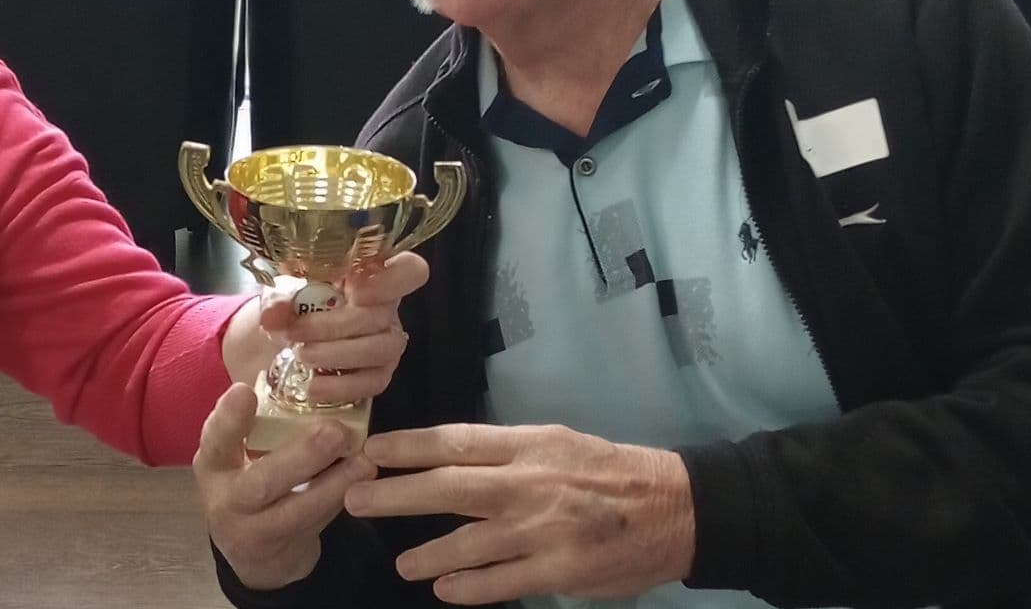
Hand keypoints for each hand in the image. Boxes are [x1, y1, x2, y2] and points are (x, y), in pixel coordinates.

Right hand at [194, 382, 377, 589]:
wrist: (251, 551)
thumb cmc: (249, 479)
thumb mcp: (238, 454)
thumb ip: (260, 422)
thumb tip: (303, 370)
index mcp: (214, 464)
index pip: (216, 439)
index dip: (229, 418)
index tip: (245, 391)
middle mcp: (228, 498)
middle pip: (261, 483)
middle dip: (300, 457)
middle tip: (334, 431)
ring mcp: (255, 530)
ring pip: (296, 511)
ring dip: (333, 485)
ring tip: (364, 461)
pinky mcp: (284, 550)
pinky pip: (316, 524)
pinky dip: (339, 499)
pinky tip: (363, 480)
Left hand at [256, 250, 428, 405]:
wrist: (283, 341)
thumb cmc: (294, 305)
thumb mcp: (282, 294)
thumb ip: (279, 298)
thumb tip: (273, 314)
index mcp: (371, 275)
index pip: (409, 270)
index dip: (390, 280)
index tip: (354, 290)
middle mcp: (386, 308)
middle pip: (382, 316)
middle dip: (336, 326)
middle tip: (297, 332)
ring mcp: (386, 343)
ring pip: (382, 350)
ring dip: (339, 354)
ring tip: (302, 357)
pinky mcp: (378, 374)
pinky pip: (373, 383)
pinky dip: (342, 386)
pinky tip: (313, 386)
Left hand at [343, 423, 694, 604]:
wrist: (675, 508)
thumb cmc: (607, 471)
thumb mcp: (555, 443)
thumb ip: (504, 453)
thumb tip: (445, 460)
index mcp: (528, 445)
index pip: (455, 441)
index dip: (408, 446)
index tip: (371, 449)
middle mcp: (530, 483)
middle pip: (449, 487)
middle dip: (395, 494)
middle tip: (355, 499)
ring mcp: (543, 530)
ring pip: (469, 542)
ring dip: (428, 554)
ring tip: (403, 564)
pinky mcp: (560, 571)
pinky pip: (502, 581)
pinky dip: (469, 587)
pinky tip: (445, 589)